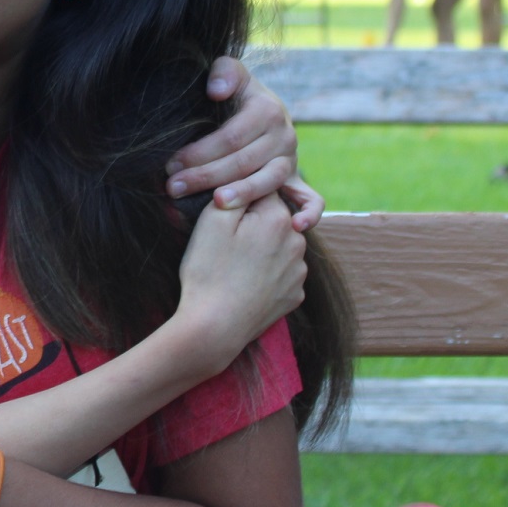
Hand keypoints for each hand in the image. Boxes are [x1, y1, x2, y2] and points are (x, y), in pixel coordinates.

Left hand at [166, 58, 322, 231]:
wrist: (261, 108)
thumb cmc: (236, 94)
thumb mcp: (231, 73)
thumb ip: (224, 72)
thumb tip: (216, 91)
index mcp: (267, 111)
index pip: (230, 137)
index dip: (199, 152)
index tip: (170, 165)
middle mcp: (284, 137)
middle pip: (243, 162)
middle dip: (205, 176)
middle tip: (174, 189)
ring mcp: (291, 160)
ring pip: (268, 181)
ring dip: (243, 194)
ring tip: (216, 205)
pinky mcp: (295, 179)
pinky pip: (311, 199)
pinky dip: (309, 213)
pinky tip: (295, 227)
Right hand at [170, 194, 307, 379]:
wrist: (215, 327)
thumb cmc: (208, 271)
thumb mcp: (212, 221)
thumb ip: (235, 192)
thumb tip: (247, 180)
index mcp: (278, 219)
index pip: (263, 191)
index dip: (240, 199)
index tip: (224, 213)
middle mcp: (297, 243)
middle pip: (275, 219)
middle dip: (255, 224)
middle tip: (226, 243)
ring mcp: (299, 272)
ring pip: (280, 247)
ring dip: (264, 249)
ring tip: (235, 266)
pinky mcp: (294, 296)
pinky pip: (282, 274)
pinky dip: (268, 275)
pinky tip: (246, 283)